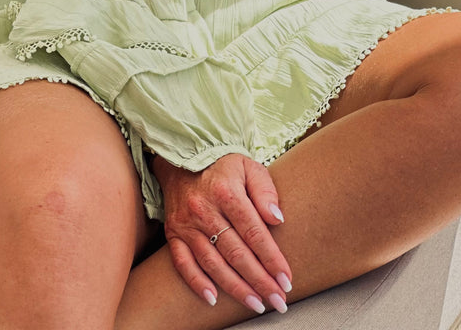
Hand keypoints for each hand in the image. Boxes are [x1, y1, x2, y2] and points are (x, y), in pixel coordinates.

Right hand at [152, 152, 291, 313]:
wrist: (183, 156)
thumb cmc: (223, 165)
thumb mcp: (249, 167)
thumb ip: (265, 192)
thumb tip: (277, 219)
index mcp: (227, 192)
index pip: (254, 233)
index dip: (272, 259)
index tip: (286, 280)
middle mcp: (205, 210)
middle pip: (236, 253)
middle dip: (260, 281)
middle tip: (278, 300)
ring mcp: (187, 224)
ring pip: (213, 263)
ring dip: (236, 288)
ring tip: (256, 304)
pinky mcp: (173, 233)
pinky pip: (183, 263)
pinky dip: (197, 283)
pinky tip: (213, 299)